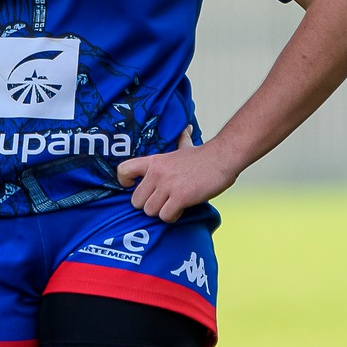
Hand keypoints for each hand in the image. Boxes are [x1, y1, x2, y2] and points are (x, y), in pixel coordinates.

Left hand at [116, 126, 236, 222]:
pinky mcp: (180, 197)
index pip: (123, 170)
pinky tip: (181, 209)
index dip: (125, 182)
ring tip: (173, 206)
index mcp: (154, 161)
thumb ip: (181, 141)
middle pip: (136, 201)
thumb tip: (186, 129)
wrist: (223, 157)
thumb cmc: (205, 156)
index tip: (135, 187)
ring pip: (150, 211)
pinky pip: (166, 216)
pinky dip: (173, 217)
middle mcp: (157, 173)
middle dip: (148, 205)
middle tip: (161, 202)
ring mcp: (168, 185)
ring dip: (162, 212)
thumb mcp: (185, 146)